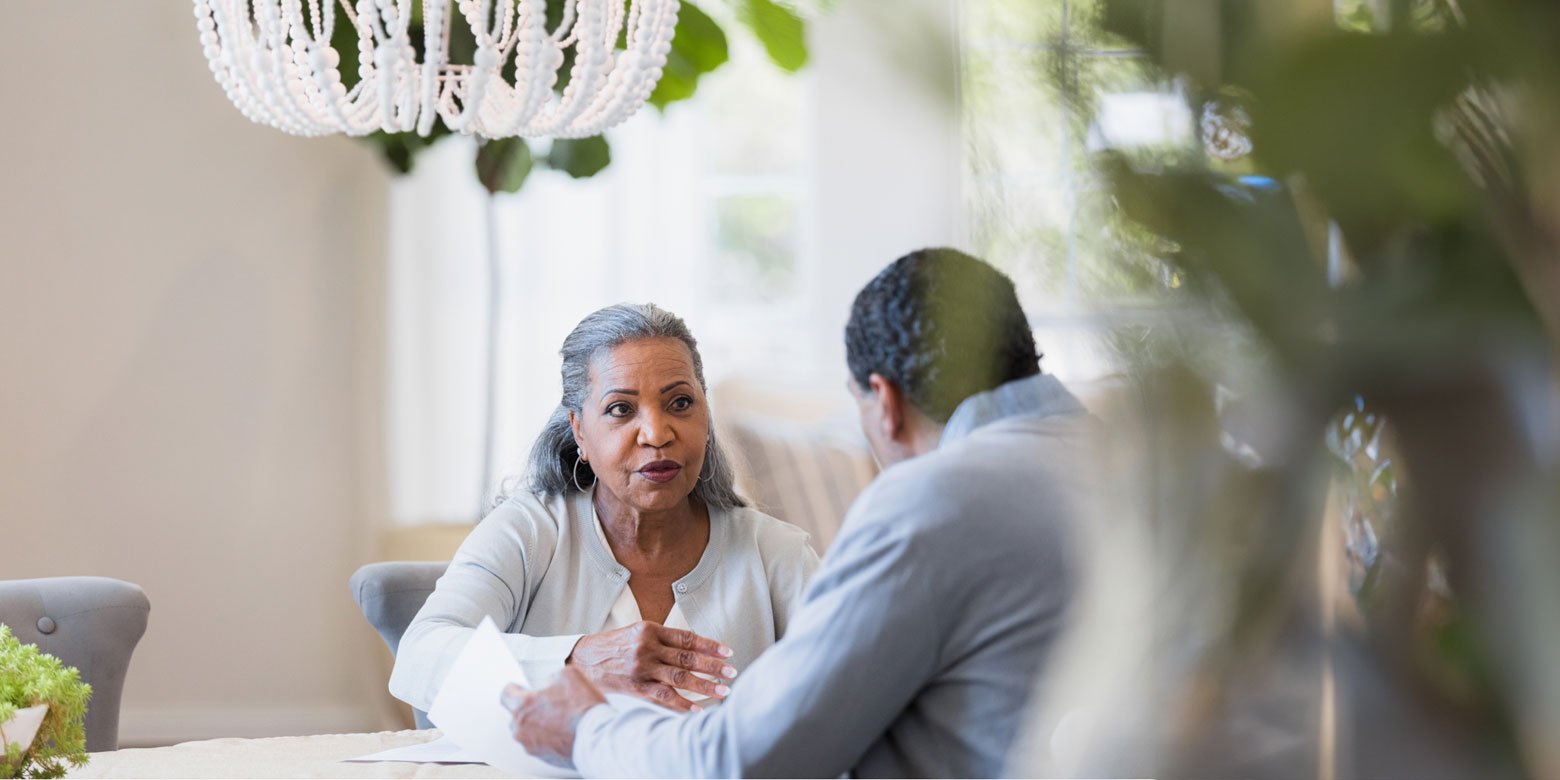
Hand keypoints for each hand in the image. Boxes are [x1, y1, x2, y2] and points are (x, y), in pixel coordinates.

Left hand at [502, 667, 604, 767]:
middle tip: (550, 703)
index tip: (522, 688)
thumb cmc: (582, 707)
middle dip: (530, 708)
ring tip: (561, 719)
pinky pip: (540, 744)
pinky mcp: (544, 758)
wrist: (597, 737)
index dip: (515, 688)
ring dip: (539, 724)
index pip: (506, 694)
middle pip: (516, 715)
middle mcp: (521, 729)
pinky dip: (549, 738)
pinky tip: (565, 731)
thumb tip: (550, 682)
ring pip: (528, 731)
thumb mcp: (568, 675)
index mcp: (522, 706)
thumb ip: (552, 676)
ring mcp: (531, 746)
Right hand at [566, 620, 736, 711]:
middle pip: (687, 657)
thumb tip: (694, 648)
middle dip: (713, 666)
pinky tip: (697, 708)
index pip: (687, 638)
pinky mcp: (636, 687)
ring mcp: (642, 668)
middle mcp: (647, 647)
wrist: (582, 660)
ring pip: (680, 677)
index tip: (727, 652)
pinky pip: (664, 697)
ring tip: (723, 690)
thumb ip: (662, 639)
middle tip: (731, 671)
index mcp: (650, 630)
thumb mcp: (636, 633)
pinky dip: (682, 704)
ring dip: (704, 685)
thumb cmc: (613, 646)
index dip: (709, 645)